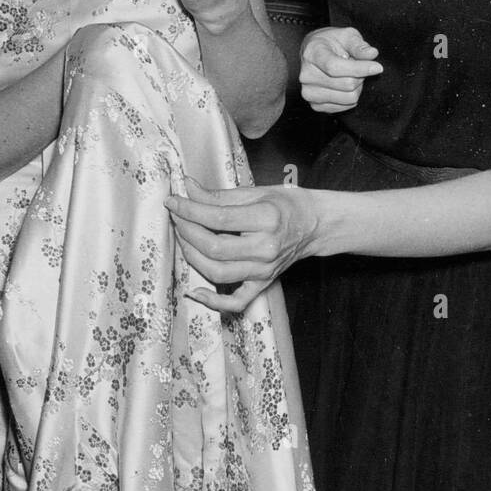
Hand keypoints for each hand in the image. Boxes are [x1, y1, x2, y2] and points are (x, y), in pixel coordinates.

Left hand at [164, 176, 320, 314]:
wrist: (316, 224)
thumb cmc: (287, 204)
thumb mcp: (256, 191)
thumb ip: (219, 194)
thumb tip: (188, 188)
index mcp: (266, 219)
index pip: (217, 217)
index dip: (189, 209)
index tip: (173, 200)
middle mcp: (266, 248)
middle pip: (213, 247)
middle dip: (187, 230)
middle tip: (176, 215)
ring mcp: (265, 270)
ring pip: (217, 273)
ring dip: (192, 256)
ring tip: (183, 238)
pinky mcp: (264, 283)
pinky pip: (236, 302)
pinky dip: (214, 302)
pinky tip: (196, 292)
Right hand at [299, 26, 382, 112]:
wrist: (314, 52)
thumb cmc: (332, 42)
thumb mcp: (346, 36)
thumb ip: (359, 45)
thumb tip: (372, 54)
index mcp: (312, 53)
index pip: (335, 67)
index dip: (359, 68)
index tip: (377, 67)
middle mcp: (306, 75)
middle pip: (346, 84)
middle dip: (360, 75)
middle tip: (357, 65)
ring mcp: (309, 92)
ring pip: (349, 98)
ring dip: (357, 87)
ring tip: (350, 75)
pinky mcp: (315, 105)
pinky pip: (346, 107)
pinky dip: (351, 96)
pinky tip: (344, 85)